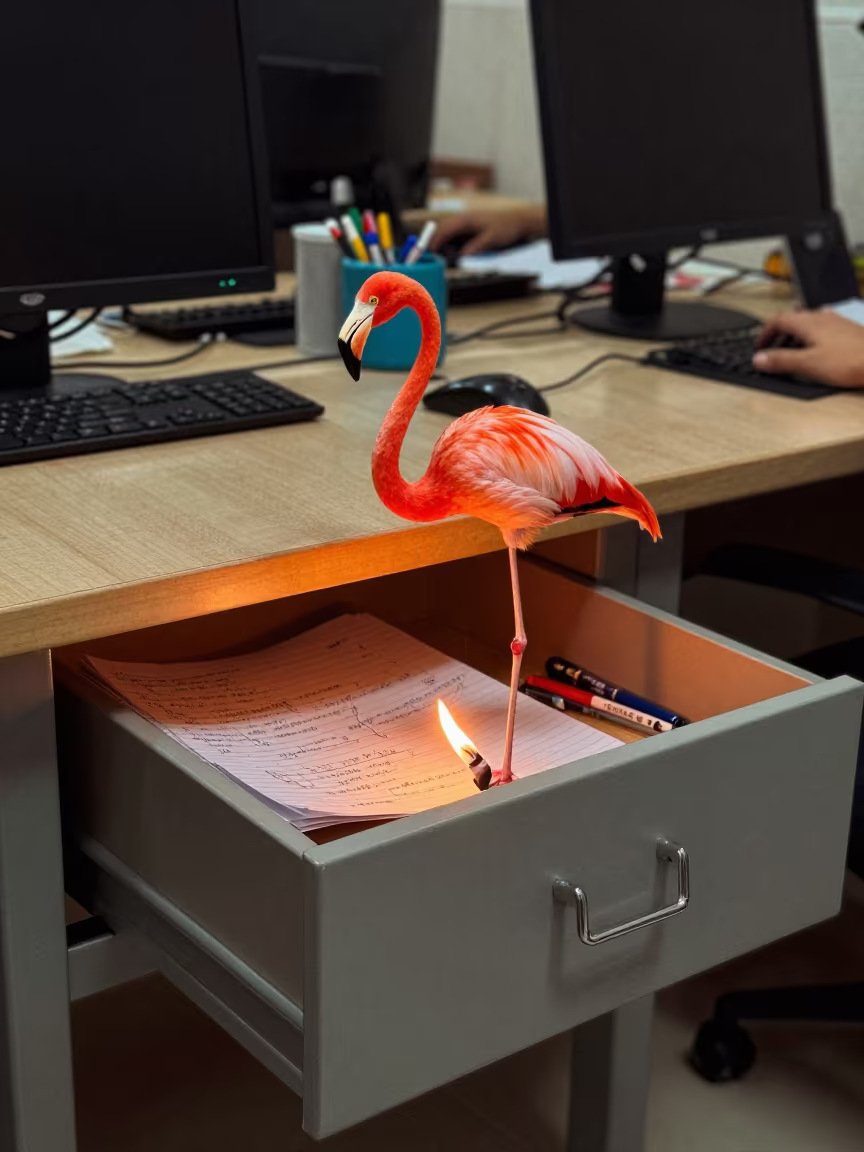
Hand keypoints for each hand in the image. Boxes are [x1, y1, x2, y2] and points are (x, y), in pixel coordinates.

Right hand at [430, 205, 547, 256]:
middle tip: (430, 259)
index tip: (427, 254)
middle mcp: (463, 220)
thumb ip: (476, 247)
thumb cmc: (506, 227)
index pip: (444, 230)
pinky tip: (455, 255)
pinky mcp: (469, 231)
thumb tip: (462, 256)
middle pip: (441, 232)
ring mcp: (466, 225)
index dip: (433, 242)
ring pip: (447, 236)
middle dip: (434, 245)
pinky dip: (451, 247)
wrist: (519, 221)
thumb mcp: (492, 239)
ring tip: (445, 259)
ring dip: (444, 247)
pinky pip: (455, 239)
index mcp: (466, 220)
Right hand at [753, 310, 863, 388]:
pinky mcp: (848, 332)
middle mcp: (822, 318)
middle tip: (771, 350)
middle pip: (792, 319)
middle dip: (778, 334)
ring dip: (795, 335)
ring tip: (791, 350)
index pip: (777, 319)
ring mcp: (836, 323)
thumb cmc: (849, 361)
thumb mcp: (808, 364)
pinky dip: (812, 338)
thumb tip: (758, 359)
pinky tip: (817, 348)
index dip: (764, 333)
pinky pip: (822, 329)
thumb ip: (781, 361)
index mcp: (808, 322)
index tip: (759, 347)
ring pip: (808, 323)